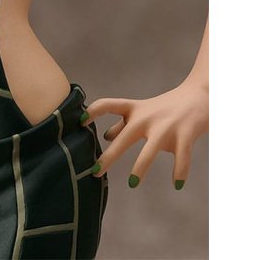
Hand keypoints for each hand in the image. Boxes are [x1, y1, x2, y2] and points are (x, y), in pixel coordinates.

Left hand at [81, 82, 207, 188]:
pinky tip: (176, 184)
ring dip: (140, 167)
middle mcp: (148, 118)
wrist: (199, 95)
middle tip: (95, 172)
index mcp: (135, 110)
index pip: (109, 105)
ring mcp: (167, 127)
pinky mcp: (186, 135)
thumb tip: (106, 136)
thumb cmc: (166, 107)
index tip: (79, 122)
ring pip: (150, 150)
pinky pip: (182, 157)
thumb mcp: (142, 111)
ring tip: (132, 183)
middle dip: (109, 156)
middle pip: (125, 136)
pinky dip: (179, 172)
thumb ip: (124, 123)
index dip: (93, 111)